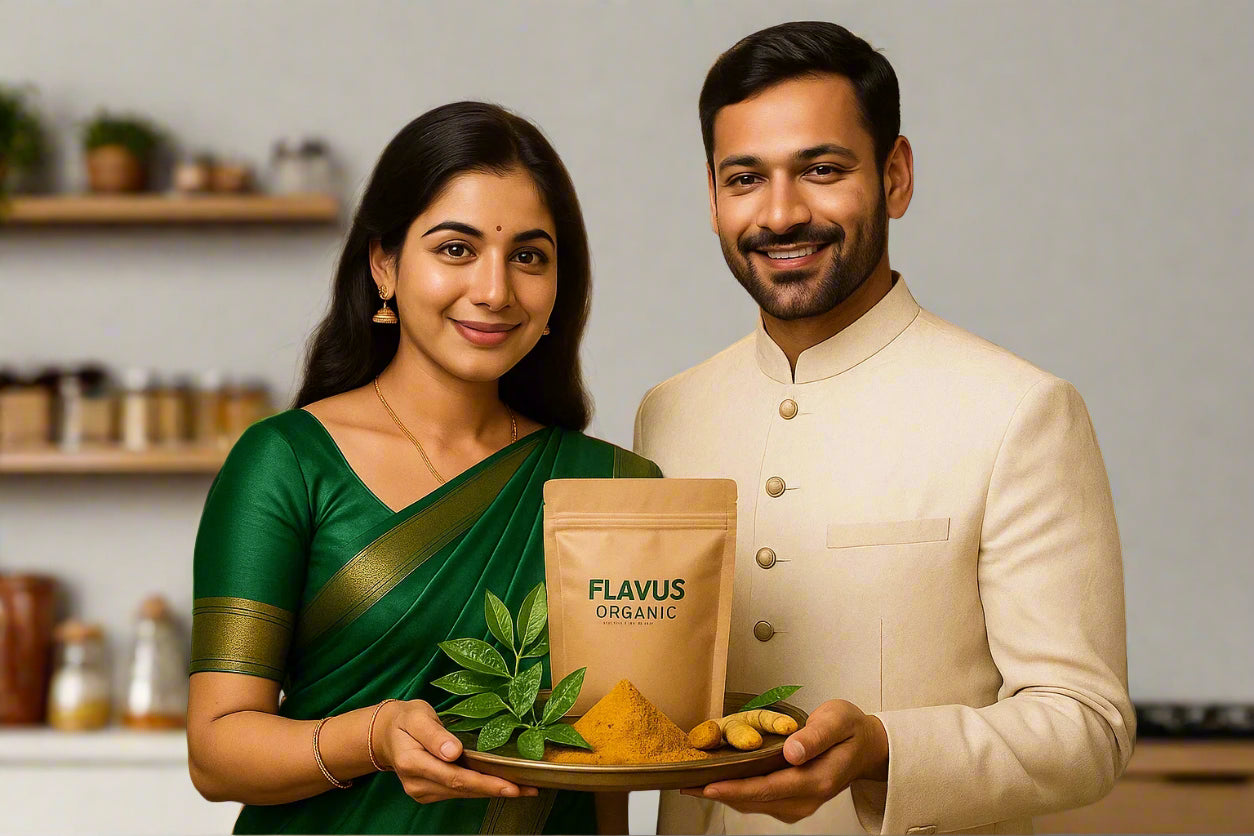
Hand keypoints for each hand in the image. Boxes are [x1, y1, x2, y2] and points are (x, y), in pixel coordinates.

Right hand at [374, 699, 538, 803]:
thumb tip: (453, 752)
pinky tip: (500, 785)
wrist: (387, 733)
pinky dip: (480, 789)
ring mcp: (422, 791)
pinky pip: (458, 792)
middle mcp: (416, 783)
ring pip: (462, 794)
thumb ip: (434, 734)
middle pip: (462, 789)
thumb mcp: (417, 716)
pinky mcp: (429, 792)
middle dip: (496, 790)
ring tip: (523, 788)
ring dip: (492, 791)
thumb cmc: (405, 720)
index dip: (485, 783)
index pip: (454, 777)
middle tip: (527, 789)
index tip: (511, 785)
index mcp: (412, 762)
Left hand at [680, 699, 887, 823]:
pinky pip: (759, 800)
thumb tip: (792, 752)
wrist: (865, 747)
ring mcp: (799, 804)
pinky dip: (737, 792)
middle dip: (719, 792)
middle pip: (755, 800)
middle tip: (684, 782)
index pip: (769, 788)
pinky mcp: (791, 802)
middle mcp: (806, 800)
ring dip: (724, 794)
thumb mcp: (838, 721)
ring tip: (692, 782)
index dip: (736, 788)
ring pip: (754, 804)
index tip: (708, 785)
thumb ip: (815, 736)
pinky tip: (717, 780)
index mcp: (818, 780)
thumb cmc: (850, 730)